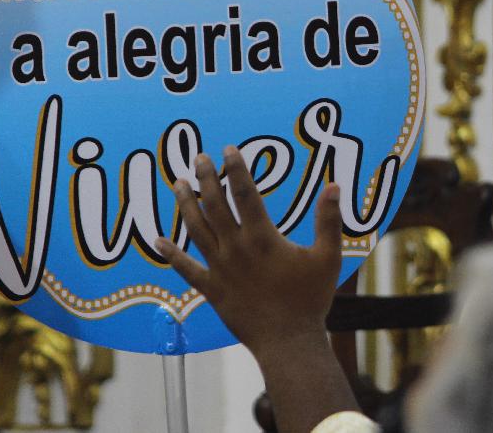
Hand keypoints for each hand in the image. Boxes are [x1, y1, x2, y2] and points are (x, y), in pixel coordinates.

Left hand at [155, 145, 342, 356]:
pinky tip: (159, 240)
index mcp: (262, 237)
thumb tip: (333, 186)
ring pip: (196, 229)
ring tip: (177, 183)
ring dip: (186, 205)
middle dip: (205, 178)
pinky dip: (172, 254)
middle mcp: (236, 248)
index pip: (244, 193)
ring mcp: (220, 269)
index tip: (228, 150)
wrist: (288, 342)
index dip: (235, 169)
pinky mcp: (211, 290)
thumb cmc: (310, 300)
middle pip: (215, 205)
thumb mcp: (327, 257)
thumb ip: (328, 221)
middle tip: (198, 158)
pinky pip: (186, 269)